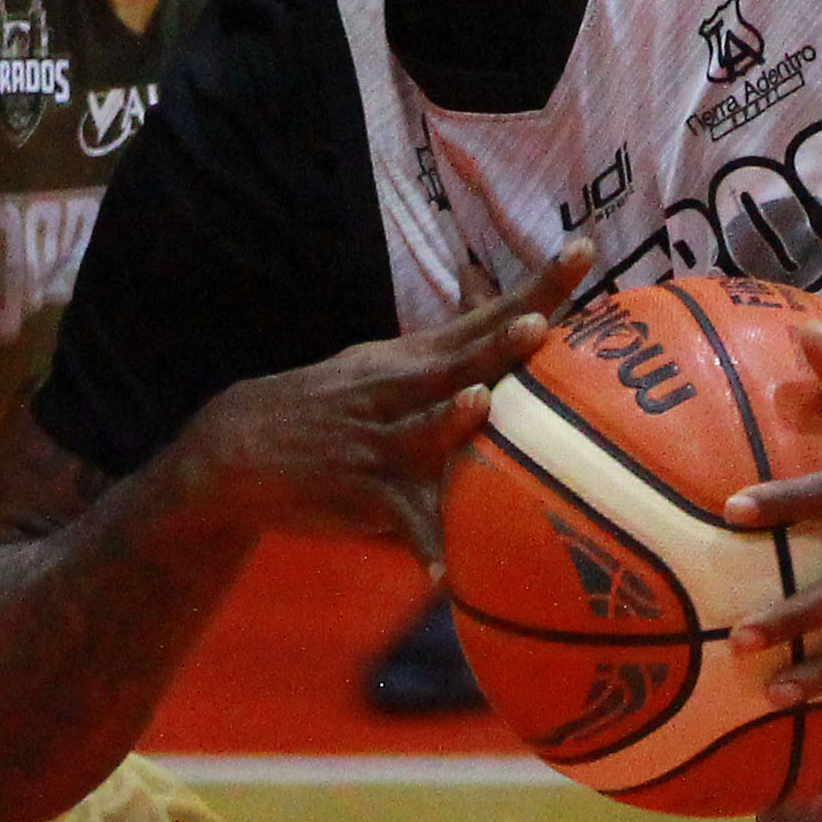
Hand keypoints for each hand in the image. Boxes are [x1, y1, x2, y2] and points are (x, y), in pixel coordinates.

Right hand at [176, 242, 590, 567]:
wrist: (238, 445)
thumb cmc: (335, 407)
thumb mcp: (386, 366)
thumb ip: (455, 352)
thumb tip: (522, 323)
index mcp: (414, 357)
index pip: (485, 314)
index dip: (536, 286)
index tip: (584, 249)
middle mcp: (399, 388)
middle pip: (459, 361)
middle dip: (498, 343)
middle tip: (538, 323)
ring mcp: (377, 439)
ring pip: (420, 428)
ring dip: (450, 419)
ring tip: (478, 405)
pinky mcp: (357, 490)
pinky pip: (393, 519)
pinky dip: (418, 543)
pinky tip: (441, 571)